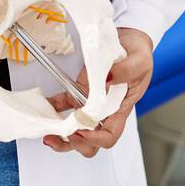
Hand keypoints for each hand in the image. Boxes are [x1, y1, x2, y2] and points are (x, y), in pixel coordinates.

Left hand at [42, 27, 152, 157]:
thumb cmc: (139, 56)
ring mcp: (90, 101)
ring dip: (60, 134)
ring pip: (74, 128)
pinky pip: (63, 103)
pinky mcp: (79, 90)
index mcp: (120, 109)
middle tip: (65, 134)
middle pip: (90, 140)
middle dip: (75, 143)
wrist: (130, 42)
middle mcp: (103, 111)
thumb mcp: (139, 62)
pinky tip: (44, 106)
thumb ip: (125, 71)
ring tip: (48, 133)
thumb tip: (107, 80)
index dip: (95, 140)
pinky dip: (52, 107)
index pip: (109, 136)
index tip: (83, 132)